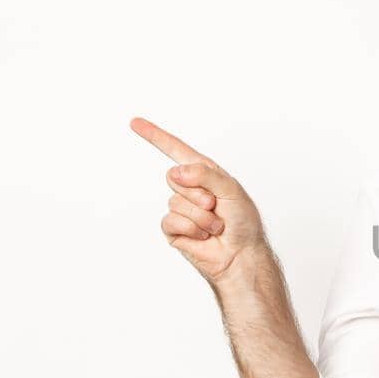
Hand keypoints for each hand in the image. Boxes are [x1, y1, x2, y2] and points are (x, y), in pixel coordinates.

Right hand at [130, 116, 267, 284]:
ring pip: (175, 202)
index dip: (156, 136)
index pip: (176, 150)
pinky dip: (191, 228)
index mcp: (205, 173)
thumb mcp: (231, 190)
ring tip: (215, 226)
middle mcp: (191, 188)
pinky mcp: (174, 229)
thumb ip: (206, 175)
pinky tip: (203, 236)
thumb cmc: (243, 222)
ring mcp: (180, 208)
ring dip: (200, 216)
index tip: (135, 123)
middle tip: (216, 207)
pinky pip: (171, 220)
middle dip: (198, 193)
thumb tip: (177, 172)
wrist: (241, 254)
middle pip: (174, 177)